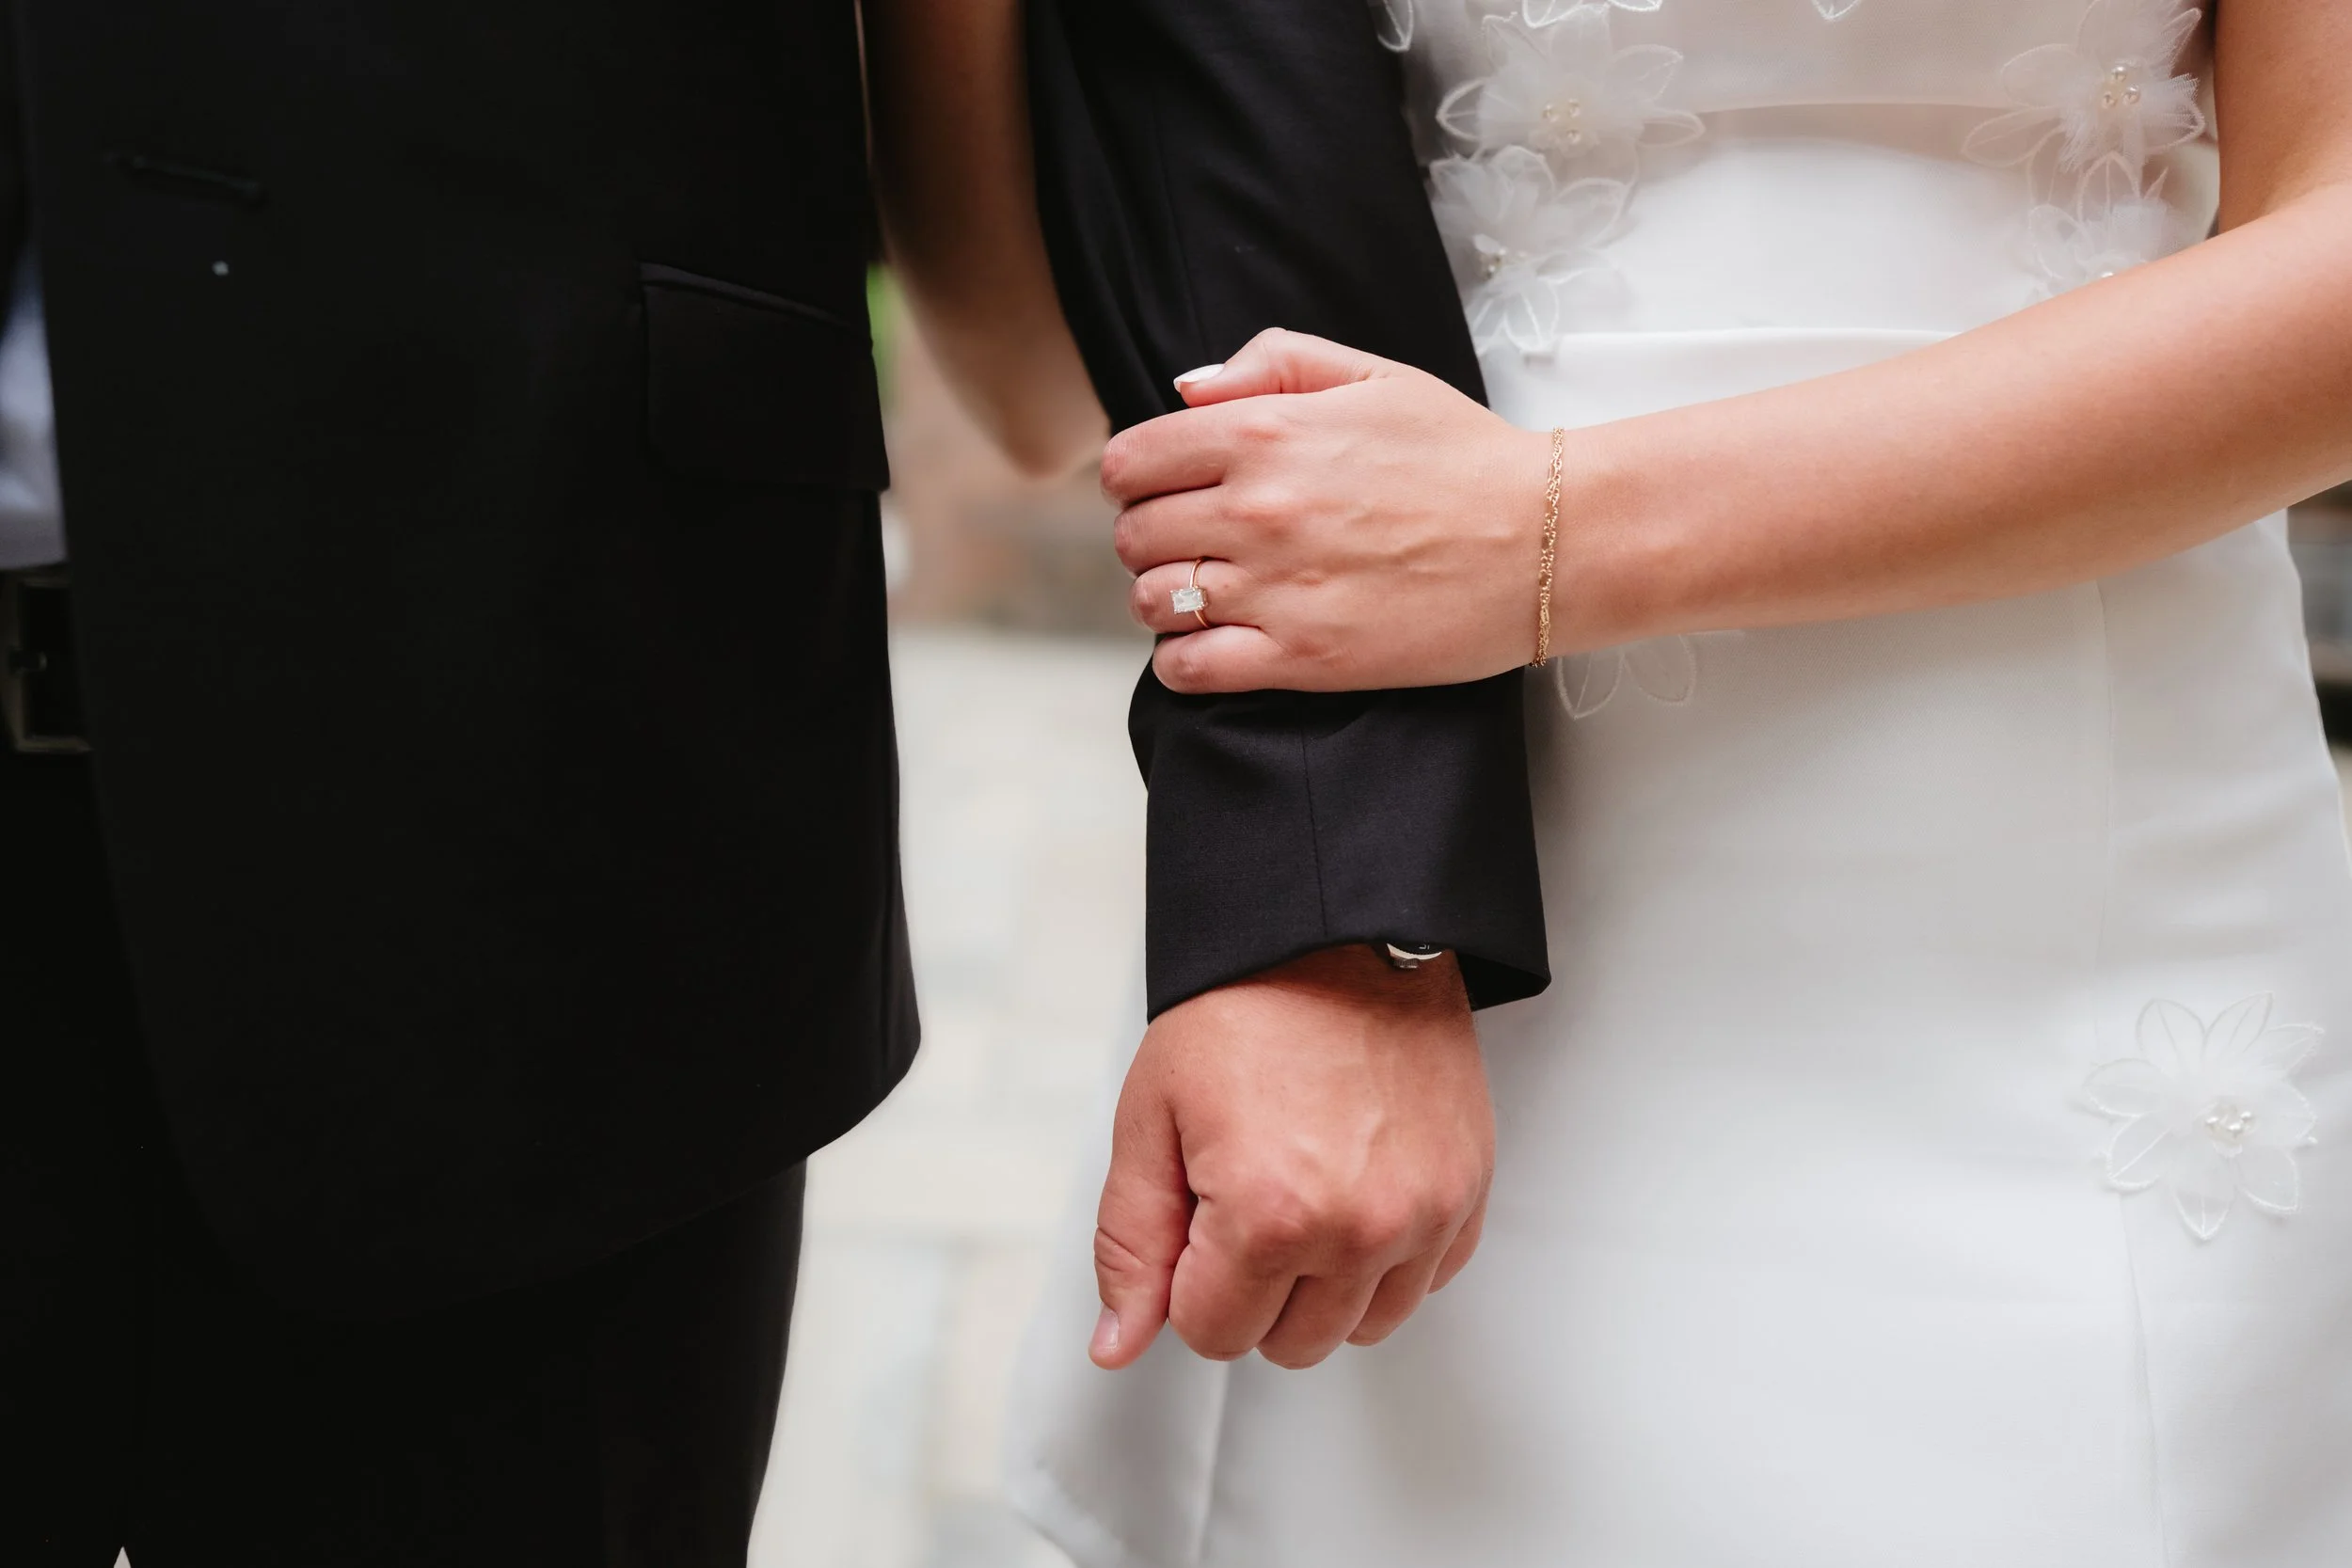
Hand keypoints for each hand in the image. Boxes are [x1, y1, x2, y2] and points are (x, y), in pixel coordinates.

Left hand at [1088, 945, 1492, 1371]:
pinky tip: (1351, 1189)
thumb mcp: (1150, 1118)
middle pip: (1290, 1343)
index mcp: (1271, 1215)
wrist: (1339, 931)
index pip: (1214, 1334)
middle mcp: (1361, 1228)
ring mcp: (1426, 1213)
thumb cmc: (1247, 1005)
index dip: (1188, 1279)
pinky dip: (1384, 1258)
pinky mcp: (1468, 1191)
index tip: (1195, 1212)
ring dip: (1322, 1284)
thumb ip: (1130, 1243)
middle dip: (1251, 1289)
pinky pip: (1422, 1281)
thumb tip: (1121, 1342)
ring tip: (1300, 1193)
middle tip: (1243, 1196)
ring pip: (1362, 1327)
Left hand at [1109, 329, 1566, 693]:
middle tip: (1192, 542)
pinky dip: (1182, 660)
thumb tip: (1186, 390)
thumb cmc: (1463, 456)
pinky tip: (1214, 644)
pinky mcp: (1302, 658)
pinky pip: (1188, 667)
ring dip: (1166, 598)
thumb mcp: (1373, 377)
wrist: (1545, 541)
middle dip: (1151, 537)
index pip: (1132, 461)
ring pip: (1153, 601)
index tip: (1164, 489)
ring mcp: (1276, 588)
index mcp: (1265, 432)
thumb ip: (1273, 363)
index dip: (1137, 477)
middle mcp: (1257, 509)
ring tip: (1208, 593)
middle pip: (1133, 534)